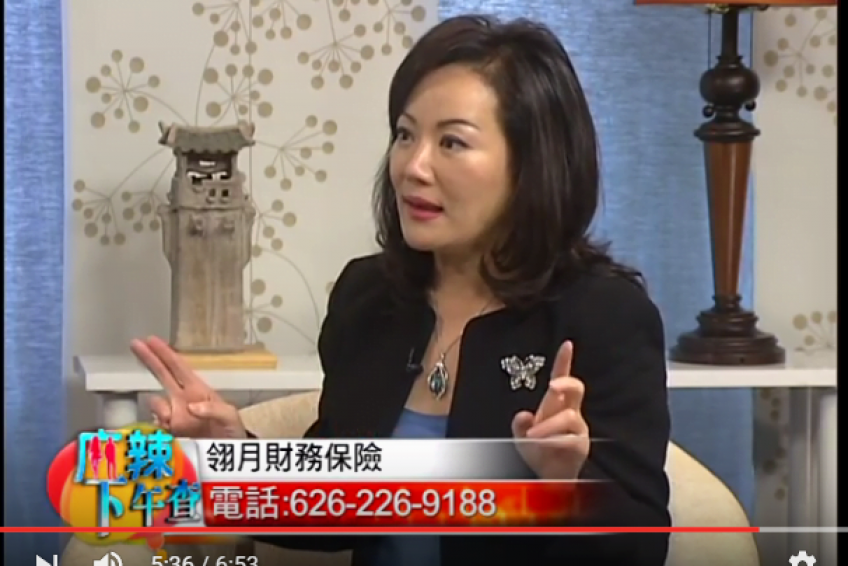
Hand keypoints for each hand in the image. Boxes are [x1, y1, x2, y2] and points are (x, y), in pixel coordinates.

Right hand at [130, 336, 246, 438]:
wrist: (228, 453)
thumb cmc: (232, 430)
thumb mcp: (230, 417)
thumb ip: (214, 410)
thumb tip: (191, 407)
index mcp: (198, 390)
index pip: (179, 368)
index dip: (166, 353)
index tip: (151, 339)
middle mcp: (183, 399)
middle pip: (162, 375)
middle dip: (150, 359)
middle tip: (135, 343)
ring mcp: (175, 415)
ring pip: (156, 404)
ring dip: (161, 409)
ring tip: (177, 422)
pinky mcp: (169, 432)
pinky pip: (156, 425)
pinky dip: (160, 427)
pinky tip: (174, 432)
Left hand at [511, 340, 589, 479]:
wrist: (548, 477)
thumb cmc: (537, 450)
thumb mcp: (521, 435)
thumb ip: (519, 424)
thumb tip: (523, 414)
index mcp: (555, 404)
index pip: (561, 378)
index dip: (564, 361)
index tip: (567, 343)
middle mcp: (570, 412)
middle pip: (576, 388)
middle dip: (566, 382)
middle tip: (552, 387)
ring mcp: (577, 428)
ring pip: (568, 417)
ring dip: (547, 426)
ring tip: (532, 437)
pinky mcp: (580, 445)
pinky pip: (568, 439)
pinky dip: (552, 442)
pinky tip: (543, 447)